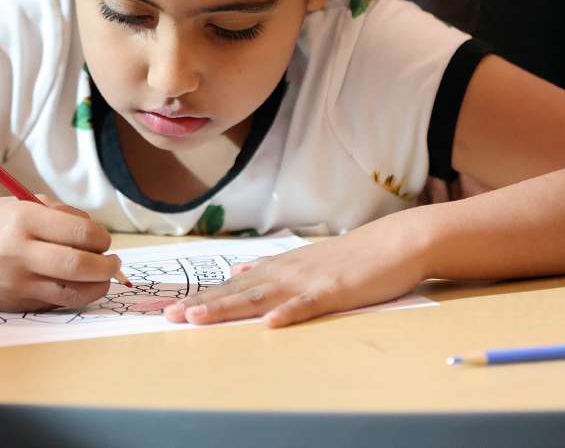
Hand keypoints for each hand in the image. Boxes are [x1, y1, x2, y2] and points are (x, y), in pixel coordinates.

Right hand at [0, 197, 121, 312]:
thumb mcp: (23, 205)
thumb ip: (62, 217)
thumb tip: (100, 239)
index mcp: (24, 220)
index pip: (81, 234)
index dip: (102, 239)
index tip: (103, 240)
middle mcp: (20, 253)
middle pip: (80, 267)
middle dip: (107, 267)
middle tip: (113, 263)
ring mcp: (16, 283)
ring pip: (72, 293)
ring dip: (97, 287)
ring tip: (102, 278)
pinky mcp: (13, 304)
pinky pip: (54, 303)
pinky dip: (72, 295)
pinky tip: (74, 285)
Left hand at [163, 221, 427, 327]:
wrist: (395, 242)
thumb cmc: (350, 256)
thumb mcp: (303, 260)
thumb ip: (269, 268)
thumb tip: (236, 272)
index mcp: (278, 268)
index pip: (232, 286)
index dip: (202, 298)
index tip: (172, 309)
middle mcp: (286, 272)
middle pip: (237, 292)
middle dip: (203, 304)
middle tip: (170, 316)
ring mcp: (309, 280)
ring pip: (261, 296)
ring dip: (229, 307)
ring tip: (200, 318)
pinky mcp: (334, 290)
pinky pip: (308, 304)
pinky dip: (288, 313)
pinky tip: (270, 323)